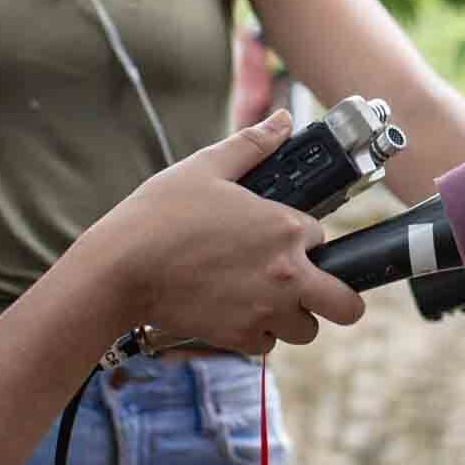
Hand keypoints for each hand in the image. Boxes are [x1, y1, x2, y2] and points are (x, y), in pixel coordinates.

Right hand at [96, 117, 368, 349]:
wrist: (119, 269)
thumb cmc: (158, 216)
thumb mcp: (205, 167)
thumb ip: (252, 144)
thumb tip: (283, 120)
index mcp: (284, 228)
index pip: (322, 236)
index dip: (302, 237)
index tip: (277, 237)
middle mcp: (286, 275)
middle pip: (346, 305)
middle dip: (335, 295)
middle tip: (312, 286)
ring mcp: (265, 311)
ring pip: (306, 329)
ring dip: (293, 315)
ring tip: (263, 298)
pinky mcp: (239, 338)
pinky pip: (268, 345)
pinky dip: (257, 333)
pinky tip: (235, 311)